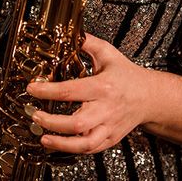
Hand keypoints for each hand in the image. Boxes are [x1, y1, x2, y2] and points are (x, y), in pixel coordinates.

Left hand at [25, 33, 147, 154]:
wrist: (149, 96)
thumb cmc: (126, 74)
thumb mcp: (108, 53)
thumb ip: (88, 42)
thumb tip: (69, 32)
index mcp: (103, 86)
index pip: (71, 91)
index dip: (47, 91)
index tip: (32, 89)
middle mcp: (106, 109)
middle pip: (77, 123)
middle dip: (51, 122)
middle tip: (34, 115)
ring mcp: (109, 126)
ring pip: (85, 143)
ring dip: (60, 143)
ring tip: (43, 137)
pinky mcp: (110, 138)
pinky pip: (90, 149)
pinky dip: (72, 148)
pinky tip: (58, 143)